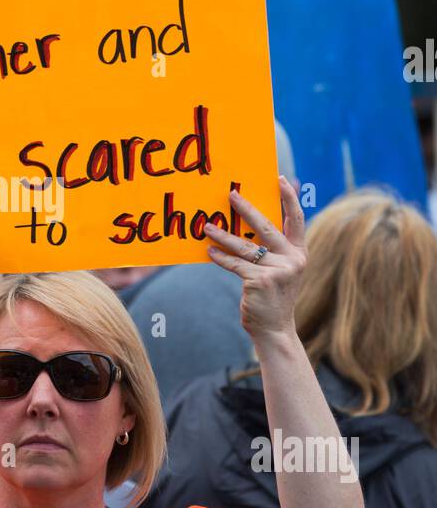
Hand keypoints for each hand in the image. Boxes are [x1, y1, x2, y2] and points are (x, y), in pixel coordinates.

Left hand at [203, 176, 305, 339]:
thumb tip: (247, 225)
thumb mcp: (280, 270)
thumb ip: (272, 250)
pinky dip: (220, 257)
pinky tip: (209, 251)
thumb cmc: (273, 296)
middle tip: (230, 194)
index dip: (289, 198)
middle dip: (246, 208)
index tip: (280, 179)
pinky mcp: (259, 281)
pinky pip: (235, 264)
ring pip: (244, 246)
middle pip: (266, 226)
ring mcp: (277, 270)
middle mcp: (292, 259)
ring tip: (207, 226)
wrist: (274, 329)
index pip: (296, 219)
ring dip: (223, 235)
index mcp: (299, 253)